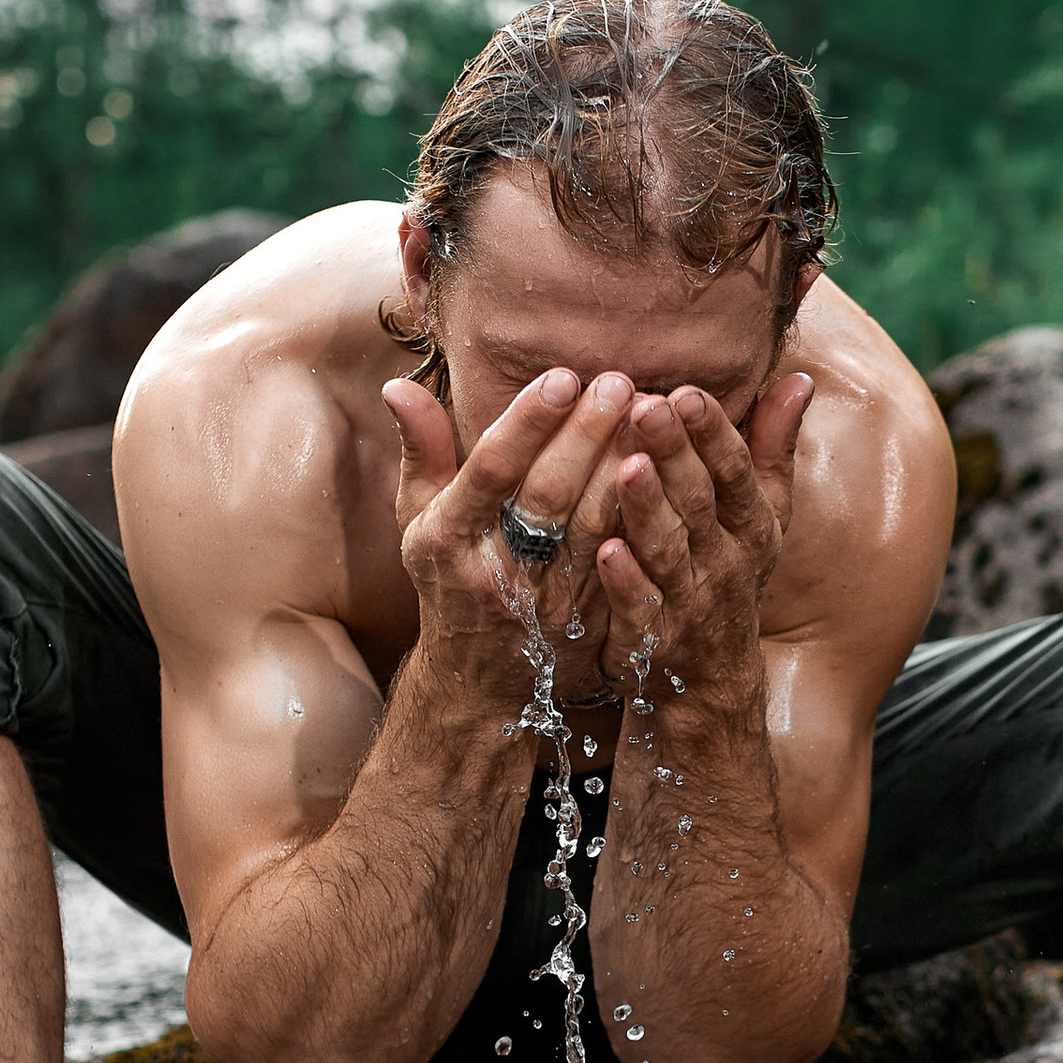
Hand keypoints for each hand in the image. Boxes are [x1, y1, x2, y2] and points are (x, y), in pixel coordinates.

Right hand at [383, 367, 643, 709]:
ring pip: (592, 528)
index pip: (490, 469)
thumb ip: (421, 452)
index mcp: (447, 538)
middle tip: (619, 382)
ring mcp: (544, 601)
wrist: (477, 685)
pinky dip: (644, 517)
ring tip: (649, 416)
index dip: (527, 423)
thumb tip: (397, 385)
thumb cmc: (450, 580)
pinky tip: (665, 475)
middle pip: (546, 495)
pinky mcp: (586, 622)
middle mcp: (495, 571)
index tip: (562, 377)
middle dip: (585, 435)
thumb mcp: (420, 522)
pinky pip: (622, 565)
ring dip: (623, 469)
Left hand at [595, 371, 813, 707]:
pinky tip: (606, 552)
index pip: (737, 473)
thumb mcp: (762, 520)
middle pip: (700, 503)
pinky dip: (626, 584)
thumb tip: (798, 379)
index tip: (689, 392)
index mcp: (752, 527)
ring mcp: (690, 604)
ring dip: (649, 510)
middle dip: (674, 454)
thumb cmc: (728, 581)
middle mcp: (725, 562)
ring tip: (627, 468)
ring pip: (669, 552)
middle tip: (646, 406)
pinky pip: (640, 612)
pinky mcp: (654, 643)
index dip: (715, 434)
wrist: (713, 688)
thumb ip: (772, 450)